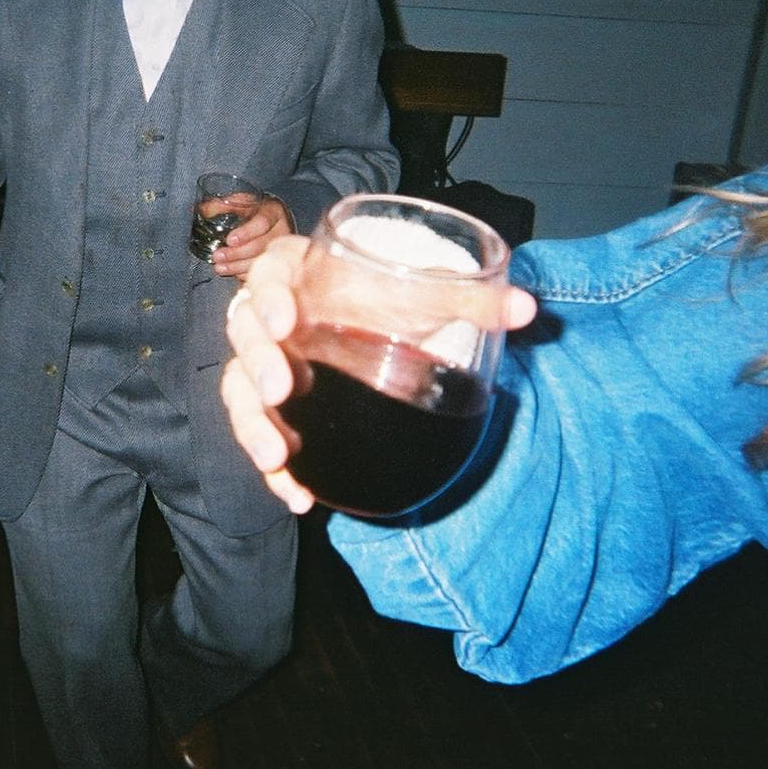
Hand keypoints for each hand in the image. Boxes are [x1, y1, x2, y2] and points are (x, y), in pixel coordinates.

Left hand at [210, 196, 292, 277]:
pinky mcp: (275, 262)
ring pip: (260, 261)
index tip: (230, 240)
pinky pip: (260, 272)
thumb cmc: (253, 211)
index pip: (262, 222)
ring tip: (220, 267)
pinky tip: (231, 272)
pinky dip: (243, 274)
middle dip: (236, 253)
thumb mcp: (240, 201)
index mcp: (272, 211)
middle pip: (260, 245)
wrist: (269, 221)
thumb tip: (204, 210)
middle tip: (218, 256)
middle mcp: (280, 231)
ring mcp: (280, 249)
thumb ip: (222, 205)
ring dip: (237, 267)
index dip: (246, 233)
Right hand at [219, 236, 538, 512]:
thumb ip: (469, 299)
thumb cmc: (389, 299)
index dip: (268, 294)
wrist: (380, 328)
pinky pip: (257, 436)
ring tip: (277, 454)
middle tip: (280, 390)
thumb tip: (529, 309)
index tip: (287, 318)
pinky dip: (273, 472)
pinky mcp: (269, 409)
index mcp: (300, 273)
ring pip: (238, 390)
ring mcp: (264, 364)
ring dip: (252, 425)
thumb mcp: (424, 294)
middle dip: (257, 363)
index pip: (269, 272)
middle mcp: (272, 318)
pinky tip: (297, 496)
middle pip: (243, 332)